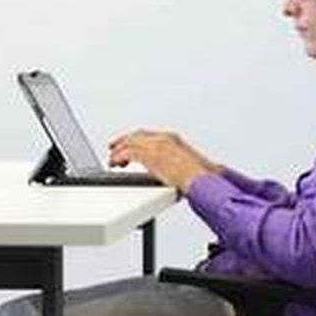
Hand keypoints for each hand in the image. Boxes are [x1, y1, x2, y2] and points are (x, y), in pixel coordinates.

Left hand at [108, 129, 222, 192]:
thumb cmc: (203, 177)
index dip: (135, 139)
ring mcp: (154, 146)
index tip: (129, 144)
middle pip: (136, 135)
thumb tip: (194, 174)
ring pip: (129, 144)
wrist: (202, 180)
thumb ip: (188, 167)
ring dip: (118, 151)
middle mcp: (162, 139)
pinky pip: (127, 154)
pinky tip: (115, 163)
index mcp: (173, 139)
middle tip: (114, 148)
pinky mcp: (148, 156)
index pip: (148, 135)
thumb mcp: (195, 167)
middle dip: (123, 141)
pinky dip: (118, 157)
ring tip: (112, 159)